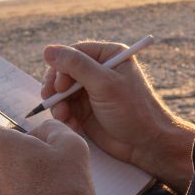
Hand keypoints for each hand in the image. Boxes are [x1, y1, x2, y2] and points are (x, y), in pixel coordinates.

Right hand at [41, 42, 194, 190]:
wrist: (147, 144)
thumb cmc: (132, 110)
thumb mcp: (104, 84)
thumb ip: (76, 66)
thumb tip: (47, 50)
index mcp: (108, 55)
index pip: (73, 53)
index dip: (61, 67)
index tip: (58, 86)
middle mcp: (98, 70)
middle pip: (63, 72)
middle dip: (55, 87)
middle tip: (51, 100)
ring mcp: (91, 91)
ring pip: (61, 92)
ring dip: (58, 104)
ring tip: (63, 117)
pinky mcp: (86, 110)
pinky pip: (65, 108)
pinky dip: (64, 117)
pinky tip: (72, 126)